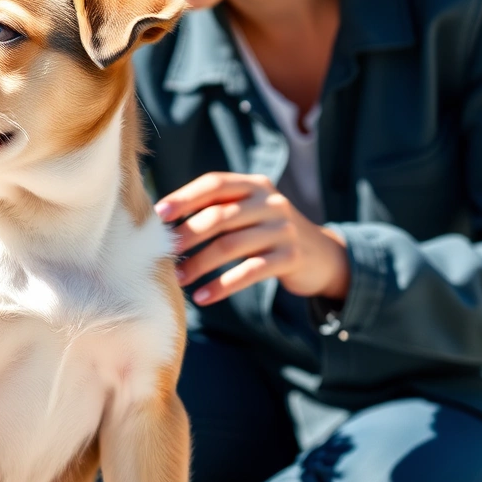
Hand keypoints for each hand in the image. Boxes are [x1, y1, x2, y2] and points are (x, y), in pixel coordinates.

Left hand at [157, 172, 349, 305]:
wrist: (322, 256)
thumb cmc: (268, 234)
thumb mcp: (248, 214)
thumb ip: (217, 210)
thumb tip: (164, 222)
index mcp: (254, 185)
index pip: (215, 184)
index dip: (185, 198)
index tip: (159, 214)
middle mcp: (270, 202)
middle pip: (220, 216)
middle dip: (188, 235)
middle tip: (164, 252)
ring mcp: (283, 228)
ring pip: (231, 245)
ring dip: (200, 264)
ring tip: (178, 278)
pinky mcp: (290, 257)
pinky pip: (249, 271)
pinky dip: (222, 285)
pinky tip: (203, 297)